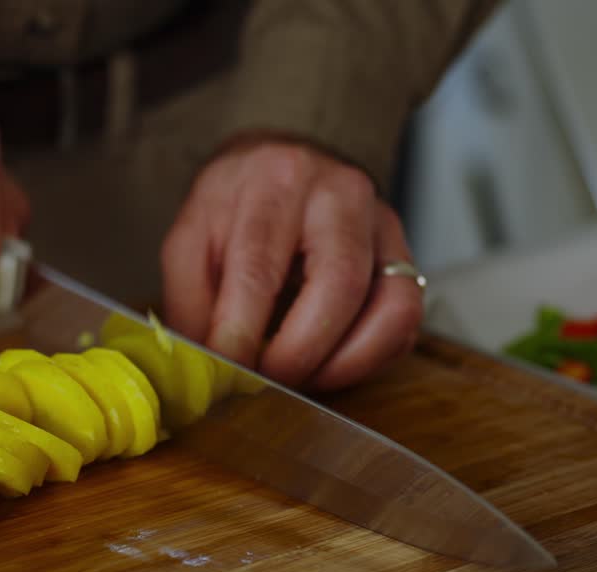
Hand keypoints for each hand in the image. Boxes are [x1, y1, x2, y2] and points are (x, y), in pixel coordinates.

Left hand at [161, 139, 422, 390]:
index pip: (260, 268)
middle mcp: (341, 195)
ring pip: (392, 307)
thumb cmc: (235, 207)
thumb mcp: (192, 240)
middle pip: (340, 285)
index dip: (242, 332)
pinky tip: (330, 363)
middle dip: (300, 353)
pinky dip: (370, 358)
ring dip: (345, 362)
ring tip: (303, 377)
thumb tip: (206, 368)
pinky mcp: (404, 256)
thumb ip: (191, 302)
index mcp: (276, 182)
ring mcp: (383, 225)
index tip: (227, 370)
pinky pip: (405, 322)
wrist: (281, 165)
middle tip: (268, 381)